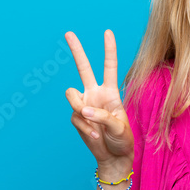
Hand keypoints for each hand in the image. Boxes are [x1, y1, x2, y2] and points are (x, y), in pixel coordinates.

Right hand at [64, 29, 133, 165]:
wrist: (113, 156)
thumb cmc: (121, 139)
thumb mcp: (119, 127)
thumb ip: (102, 116)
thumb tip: (84, 110)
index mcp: (111, 92)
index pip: (109, 67)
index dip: (109, 50)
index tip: (107, 32)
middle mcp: (95, 93)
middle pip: (84, 68)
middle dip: (76, 50)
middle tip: (68, 32)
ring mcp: (84, 104)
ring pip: (71, 94)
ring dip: (79, 107)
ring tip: (93, 124)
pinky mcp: (77, 117)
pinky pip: (75, 116)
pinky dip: (84, 127)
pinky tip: (94, 135)